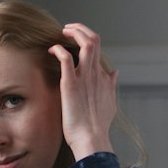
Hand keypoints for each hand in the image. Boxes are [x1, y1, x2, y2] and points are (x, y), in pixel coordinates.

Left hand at [49, 22, 116, 162]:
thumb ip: (111, 85)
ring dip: (74, 32)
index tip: (74, 39)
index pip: (98, 48)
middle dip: (80, 28)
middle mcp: (95, 73)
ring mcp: (85, 77)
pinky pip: (67, 58)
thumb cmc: (97, 125)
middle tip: (67, 28)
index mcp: (102, 76)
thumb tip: (115, 72)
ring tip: (63, 32)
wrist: (91, 139)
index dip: (86, 38)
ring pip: (86, 43)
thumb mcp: (109, 102)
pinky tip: (52, 50)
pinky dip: (59, 49)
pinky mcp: (71, 84)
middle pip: (94, 40)